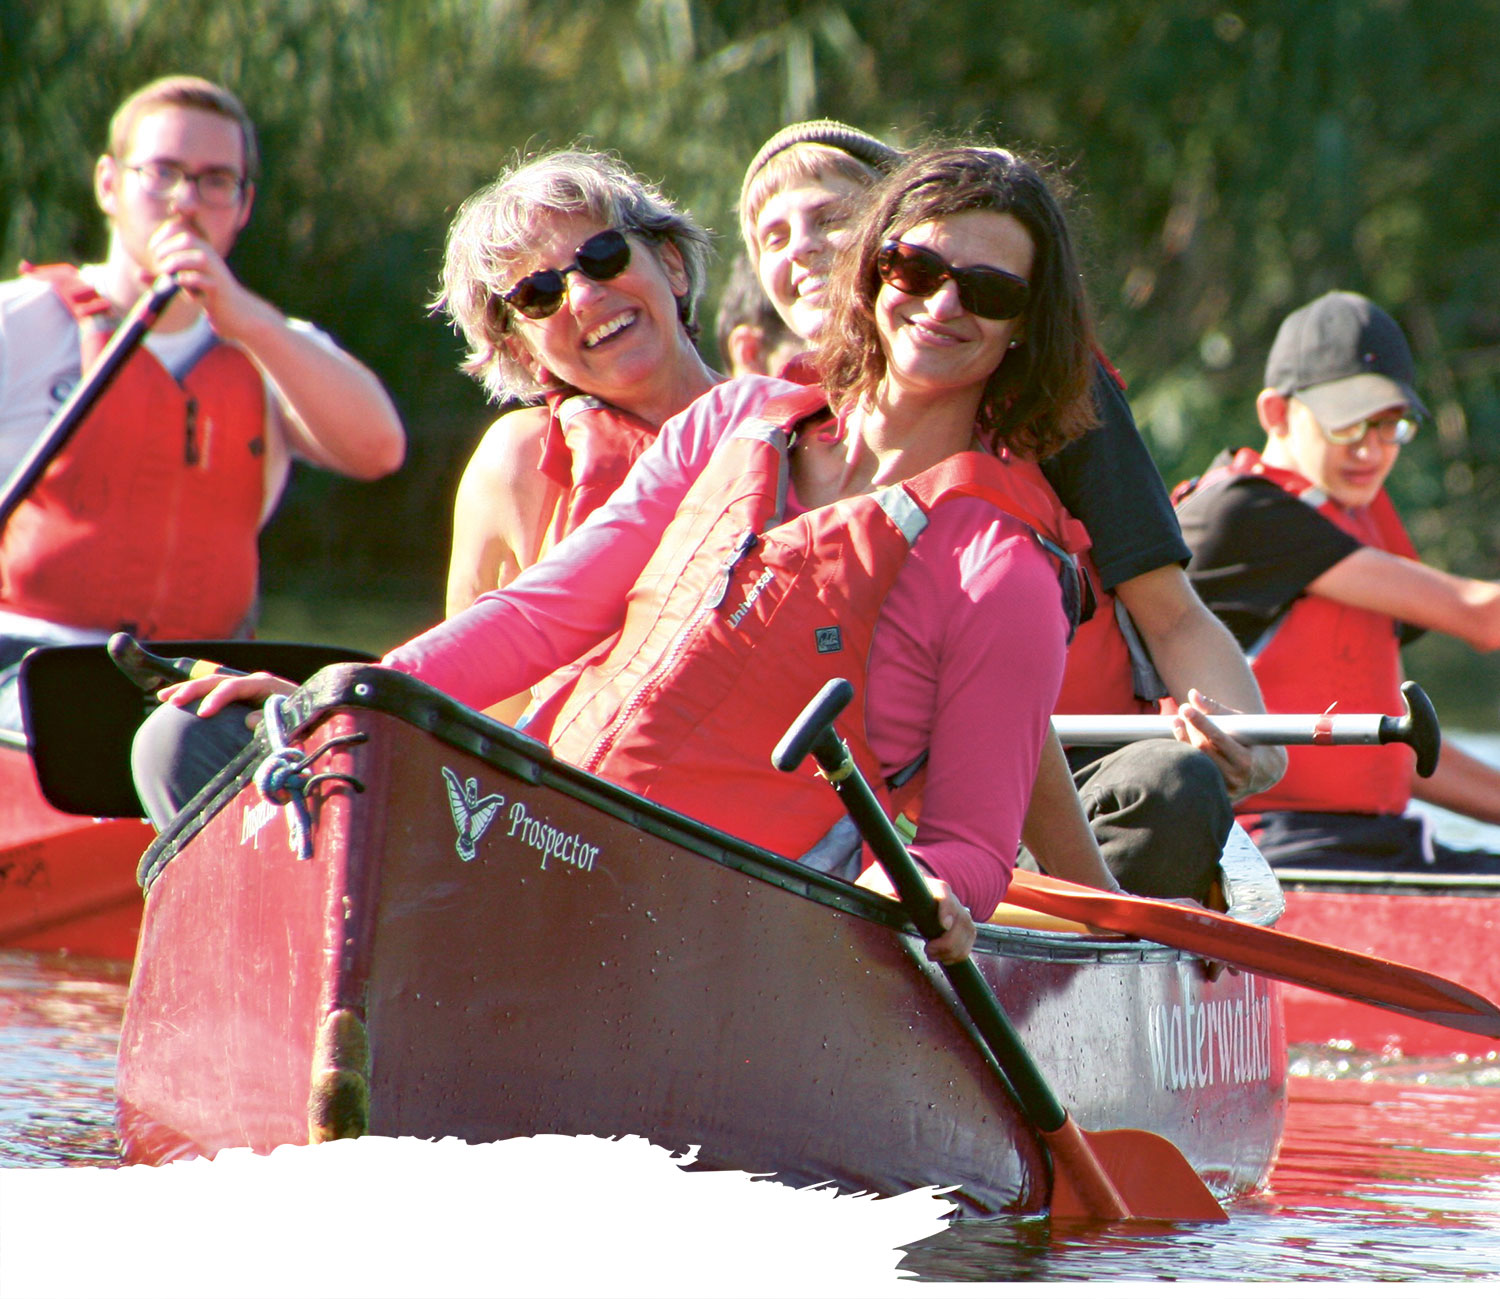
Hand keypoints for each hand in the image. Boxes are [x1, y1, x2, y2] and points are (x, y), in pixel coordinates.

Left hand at [146, 219, 263, 338]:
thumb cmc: (206, 295)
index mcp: (199, 248)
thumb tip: (138, 274)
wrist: (236, 312)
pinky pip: (199, 280)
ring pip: (195, 257)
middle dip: (166, 253)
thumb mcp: (180, 283)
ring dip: (175, 266)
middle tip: (161, 270)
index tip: (155, 256)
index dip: (159, 239)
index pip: (175, 228)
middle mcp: (209, 255)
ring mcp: (215, 271)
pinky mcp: (218, 288)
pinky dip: (185, 284)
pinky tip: (184, 292)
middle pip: (184, 239)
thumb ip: (160, 278)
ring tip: (170, 278)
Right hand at [157, 670, 294, 722]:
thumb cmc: (304, 722)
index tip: (203, 713)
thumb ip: (272, 721)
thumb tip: (248, 721)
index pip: (235, 686)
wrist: (314, 716)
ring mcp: (245, 688)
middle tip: (172, 702)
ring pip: (211, 683)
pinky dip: (195, 696)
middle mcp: (253, 682)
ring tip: (164, 698)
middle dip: (193, 689)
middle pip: (217, 680)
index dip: (217, 698)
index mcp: (265, 685)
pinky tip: (175, 703)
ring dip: (187, 689)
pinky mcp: (240, 697)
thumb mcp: (292, 722)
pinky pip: (214, 693)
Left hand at [854, 864, 976, 963]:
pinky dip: (961, 951)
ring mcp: (955, 909)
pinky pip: (970, 937)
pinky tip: (945, 958)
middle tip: (930, 951)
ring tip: (934, 955)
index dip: (947, 907)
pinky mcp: (958, 922)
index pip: (943, 891)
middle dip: (950, 941)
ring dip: (956, 949)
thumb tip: (860, 899)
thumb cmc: (887, 885)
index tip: (943, 925)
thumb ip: (872, 890)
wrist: (900, 881)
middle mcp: (946, 897)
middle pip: (962, 916)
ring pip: (969, 929)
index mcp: (926, 885)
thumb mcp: (877, 885)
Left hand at [1170, 688, 1285, 800]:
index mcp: (1246, 761)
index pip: (1218, 739)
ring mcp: (1225, 788)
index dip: (1201, 722)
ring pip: (1196, 761)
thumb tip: (1193, 694)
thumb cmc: (1255, 742)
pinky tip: (1181, 740)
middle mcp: (1236, 777)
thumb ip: (1217, 710)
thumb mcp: (1243, 724)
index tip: (1186, 708)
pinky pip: (1195, 772)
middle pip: (1203, 749)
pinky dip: (1186, 754)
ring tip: (1177, 722)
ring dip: (1183, 739)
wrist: (1269, 772)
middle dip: (1190, 728)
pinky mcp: (1217, 793)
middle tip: (1183, 712)